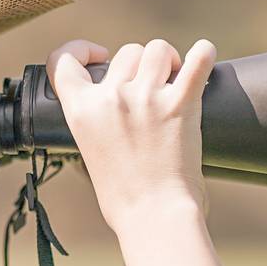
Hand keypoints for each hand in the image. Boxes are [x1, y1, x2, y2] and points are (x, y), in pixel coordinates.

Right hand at [47, 37, 215, 232]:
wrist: (154, 216)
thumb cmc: (124, 197)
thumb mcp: (89, 154)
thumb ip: (95, 123)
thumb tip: (106, 109)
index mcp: (81, 111)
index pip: (62, 60)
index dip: (80, 50)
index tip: (98, 57)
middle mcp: (111, 98)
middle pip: (127, 51)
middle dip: (140, 64)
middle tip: (152, 86)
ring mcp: (146, 98)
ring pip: (158, 49)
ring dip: (169, 61)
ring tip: (176, 79)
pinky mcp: (181, 104)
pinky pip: (198, 60)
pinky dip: (203, 54)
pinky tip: (204, 55)